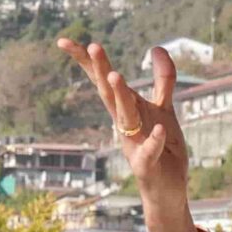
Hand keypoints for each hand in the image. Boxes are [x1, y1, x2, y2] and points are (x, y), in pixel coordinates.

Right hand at [62, 38, 188, 195]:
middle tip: (93, 46)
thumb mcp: (164, 109)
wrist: (168, 190)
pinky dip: (154, 140)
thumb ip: (163, 80)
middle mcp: (125, 125)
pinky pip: (150, 151)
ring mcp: (134, 144)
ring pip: (125, 118)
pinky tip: (160, 129)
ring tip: (115, 75)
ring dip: (120, 97)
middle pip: (109, 94)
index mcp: (127, 109)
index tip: (63, 41)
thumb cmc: (163, 149)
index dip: (86, 62)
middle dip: (101, 71)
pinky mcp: (147, 164)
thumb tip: (157, 48)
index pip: (103, 82)